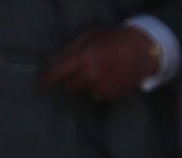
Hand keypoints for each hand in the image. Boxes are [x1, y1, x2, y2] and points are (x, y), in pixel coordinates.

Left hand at [40, 22, 160, 100]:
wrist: (141, 52)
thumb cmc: (113, 40)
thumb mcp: (89, 38)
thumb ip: (69, 50)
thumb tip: (50, 60)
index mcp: (83, 57)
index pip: (57, 73)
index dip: (46, 80)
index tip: (39, 86)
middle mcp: (90, 75)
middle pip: (68, 85)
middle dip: (69, 79)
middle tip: (79, 70)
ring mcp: (100, 87)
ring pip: (82, 91)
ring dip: (83, 84)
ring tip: (97, 71)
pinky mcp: (109, 96)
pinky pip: (95, 95)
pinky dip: (96, 88)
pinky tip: (107, 78)